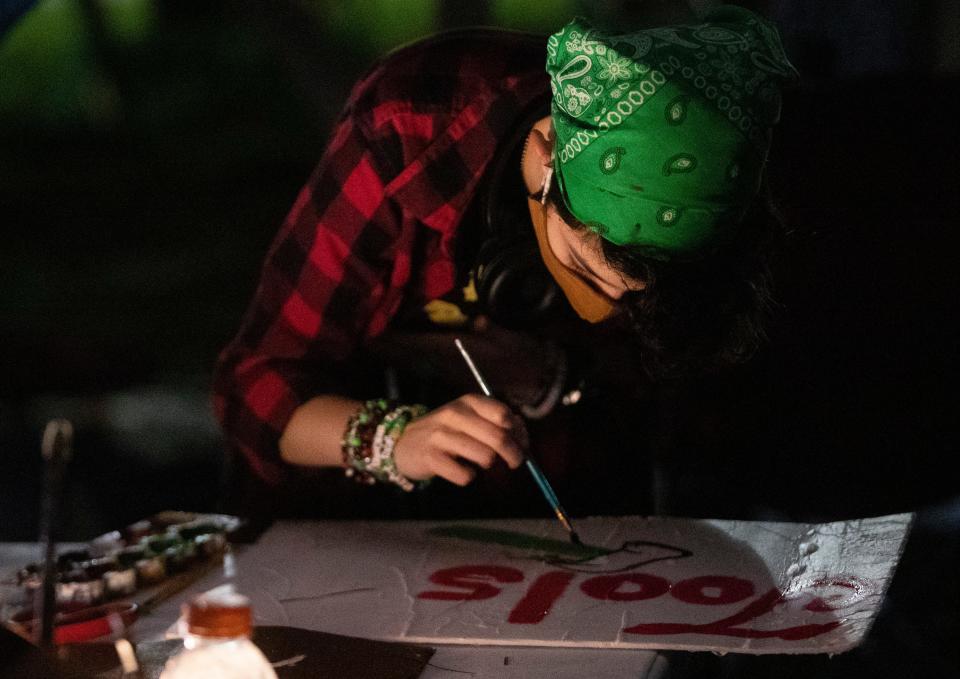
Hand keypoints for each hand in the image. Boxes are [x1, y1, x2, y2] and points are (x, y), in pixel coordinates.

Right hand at [393, 394, 526, 485]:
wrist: (403, 443)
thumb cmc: (445, 432)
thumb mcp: (469, 419)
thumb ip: (496, 423)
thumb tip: (523, 438)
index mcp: (469, 402)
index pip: (504, 415)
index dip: (518, 432)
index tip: (521, 444)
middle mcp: (455, 414)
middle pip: (499, 437)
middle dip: (514, 454)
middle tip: (515, 463)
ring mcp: (441, 435)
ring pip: (485, 457)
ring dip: (488, 465)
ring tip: (478, 463)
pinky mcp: (431, 458)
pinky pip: (465, 476)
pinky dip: (468, 477)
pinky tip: (460, 470)